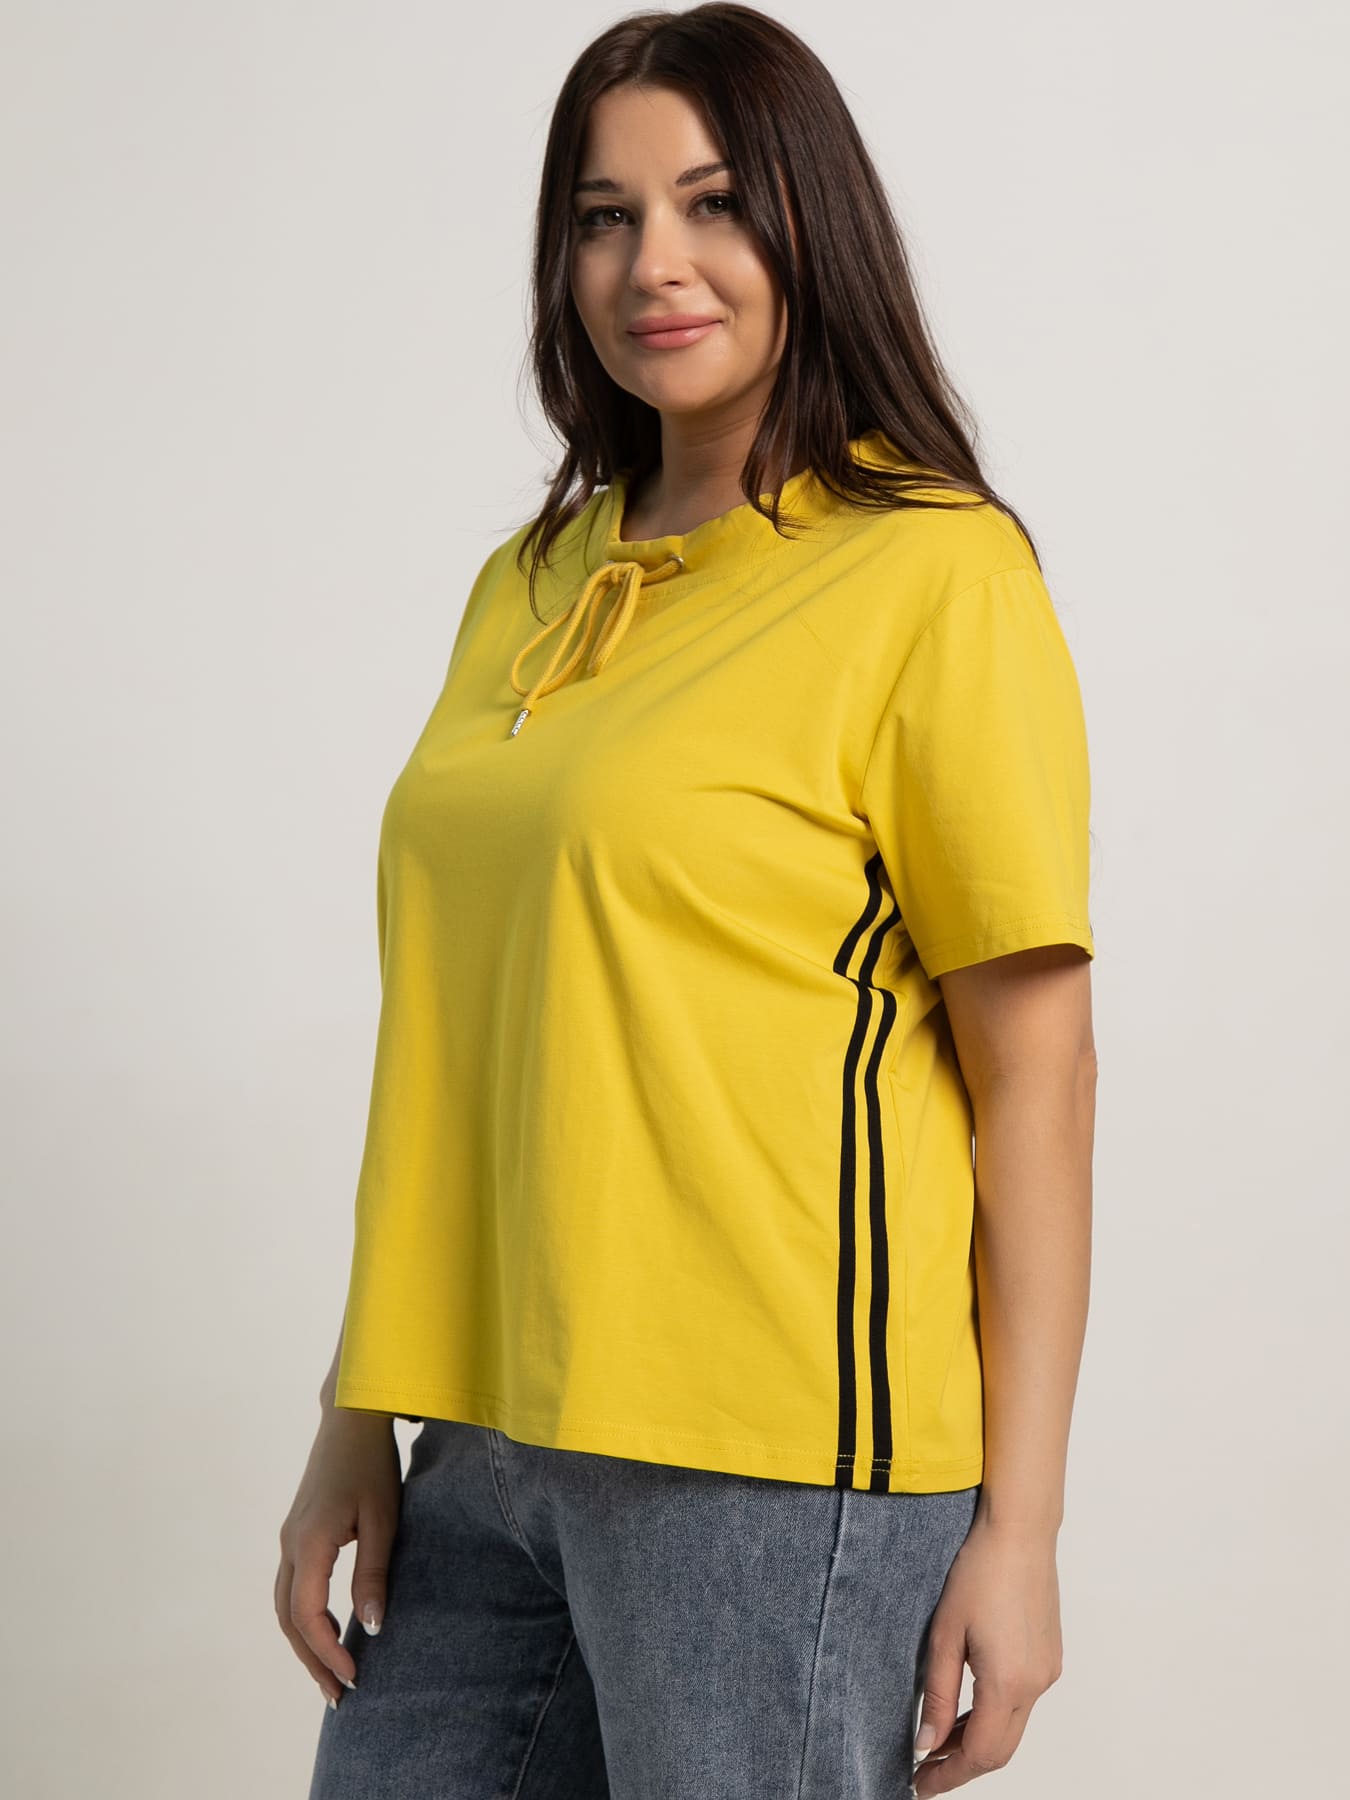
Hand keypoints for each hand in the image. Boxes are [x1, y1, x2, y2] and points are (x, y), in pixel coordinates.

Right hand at [274, 1407, 402, 1707]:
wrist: (352, 1416)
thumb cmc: (372, 1463)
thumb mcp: (383, 1518)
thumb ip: (373, 1572)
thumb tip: (372, 1627)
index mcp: (309, 1543)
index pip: (308, 1616)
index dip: (328, 1652)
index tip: (355, 1676)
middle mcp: (290, 1544)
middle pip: (288, 1619)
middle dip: (312, 1660)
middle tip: (339, 1696)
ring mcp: (289, 1538)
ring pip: (284, 1606)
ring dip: (304, 1643)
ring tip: (330, 1675)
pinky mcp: (297, 1532)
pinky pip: (291, 1588)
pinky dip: (303, 1619)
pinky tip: (325, 1632)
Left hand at [912, 1515, 1063, 1794]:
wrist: (1020, 1532)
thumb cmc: (979, 1571)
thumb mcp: (944, 1635)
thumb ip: (938, 1696)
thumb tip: (926, 1744)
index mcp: (1009, 1682)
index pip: (981, 1754)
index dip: (949, 1775)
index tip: (921, 1784)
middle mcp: (1036, 1684)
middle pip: (1001, 1750)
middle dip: (962, 1765)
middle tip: (925, 1769)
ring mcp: (1047, 1671)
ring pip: (1013, 1728)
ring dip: (978, 1740)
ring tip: (939, 1740)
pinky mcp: (1049, 1657)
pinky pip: (1022, 1703)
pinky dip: (995, 1716)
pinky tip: (968, 1708)